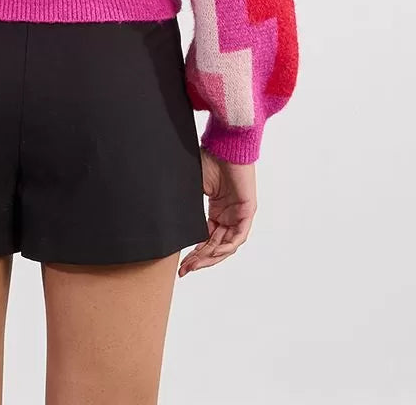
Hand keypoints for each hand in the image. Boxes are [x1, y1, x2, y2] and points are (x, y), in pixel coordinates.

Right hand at [178, 146, 256, 275]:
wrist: (225, 146)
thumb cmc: (210, 159)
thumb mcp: (194, 186)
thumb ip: (188, 205)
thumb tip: (167, 219)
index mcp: (217, 210)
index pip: (207, 237)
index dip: (195, 252)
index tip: (181, 263)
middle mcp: (228, 215)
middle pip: (215, 245)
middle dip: (200, 259)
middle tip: (185, 269)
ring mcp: (238, 215)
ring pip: (226, 245)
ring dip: (210, 257)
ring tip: (193, 264)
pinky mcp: (247, 212)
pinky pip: (237, 237)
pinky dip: (225, 247)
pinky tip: (211, 253)